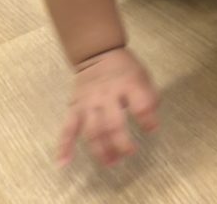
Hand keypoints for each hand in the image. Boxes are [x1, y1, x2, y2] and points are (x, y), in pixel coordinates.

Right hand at [57, 47, 159, 167]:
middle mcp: (107, 95)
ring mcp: (88, 103)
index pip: (141, 106)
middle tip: (129, 153)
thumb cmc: (125, 68)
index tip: (153, 130)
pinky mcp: (75, 108)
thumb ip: (149, 96)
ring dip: (101, 150)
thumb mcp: (143, 75)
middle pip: (113, 124)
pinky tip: (64, 163)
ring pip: (92, 131)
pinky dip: (64, 147)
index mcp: (128, 84)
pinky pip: (68, 129)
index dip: (148, 120)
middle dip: (122, 143)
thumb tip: (152, 120)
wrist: (97, 53)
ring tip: (110, 163)